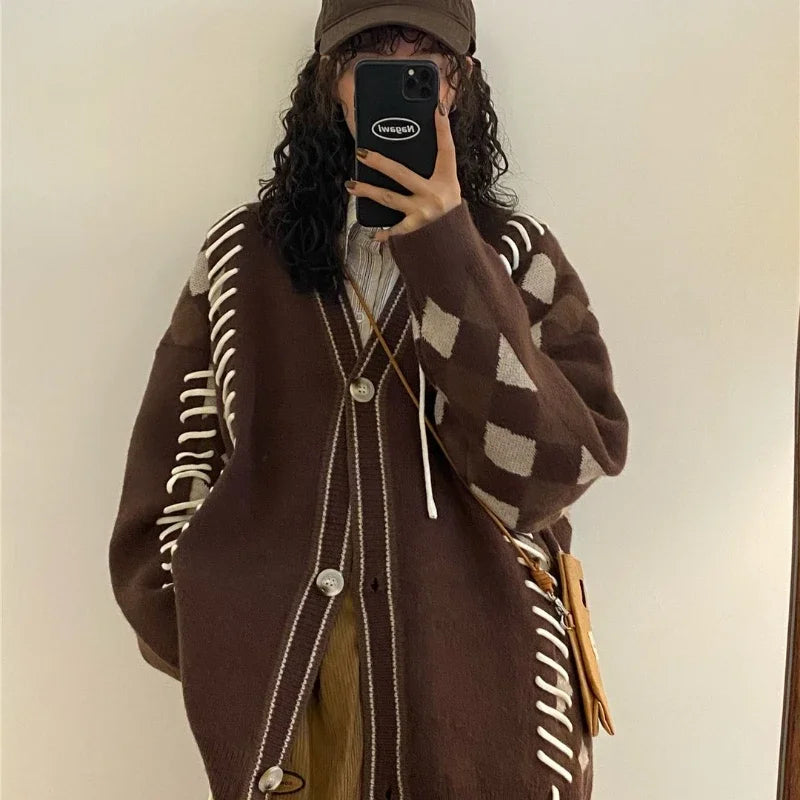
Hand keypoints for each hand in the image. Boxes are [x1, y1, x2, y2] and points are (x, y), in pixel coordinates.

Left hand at [345, 98, 461, 242]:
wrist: (455, 241)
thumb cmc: (450, 209)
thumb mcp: (449, 184)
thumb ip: (437, 163)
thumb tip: (431, 132)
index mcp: (446, 180)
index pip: (446, 150)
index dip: (443, 129)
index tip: (437, 109)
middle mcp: (434, 195)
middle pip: (401, 174)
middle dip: (379, 162)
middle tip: (361, 153)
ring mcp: (422, 213)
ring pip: (389, 199)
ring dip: (368, 192)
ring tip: (351, 185)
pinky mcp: (415, 229)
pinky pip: (396, 230)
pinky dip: (385, 233)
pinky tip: (374, 234)